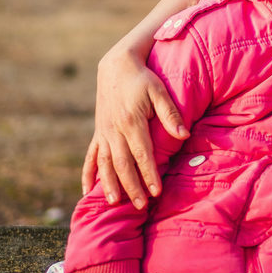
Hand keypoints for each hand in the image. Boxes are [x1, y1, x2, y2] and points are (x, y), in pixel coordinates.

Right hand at [80, 47, 187, 208]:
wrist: (116, 66)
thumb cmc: (143, 79)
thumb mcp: (159, 91)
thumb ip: (170, 114)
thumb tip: (184, 135)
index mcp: (131, 121)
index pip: (142, 154)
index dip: (149, 174)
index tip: (156, 191)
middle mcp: (113, 129)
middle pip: (122, 164)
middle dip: (132, 186)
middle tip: (142, 206)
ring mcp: (103, 132)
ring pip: (104, 163)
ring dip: (109, 184)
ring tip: (115, 203)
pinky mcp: (99, 132)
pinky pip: (91, 156)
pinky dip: (88, 174)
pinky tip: (87, 191)